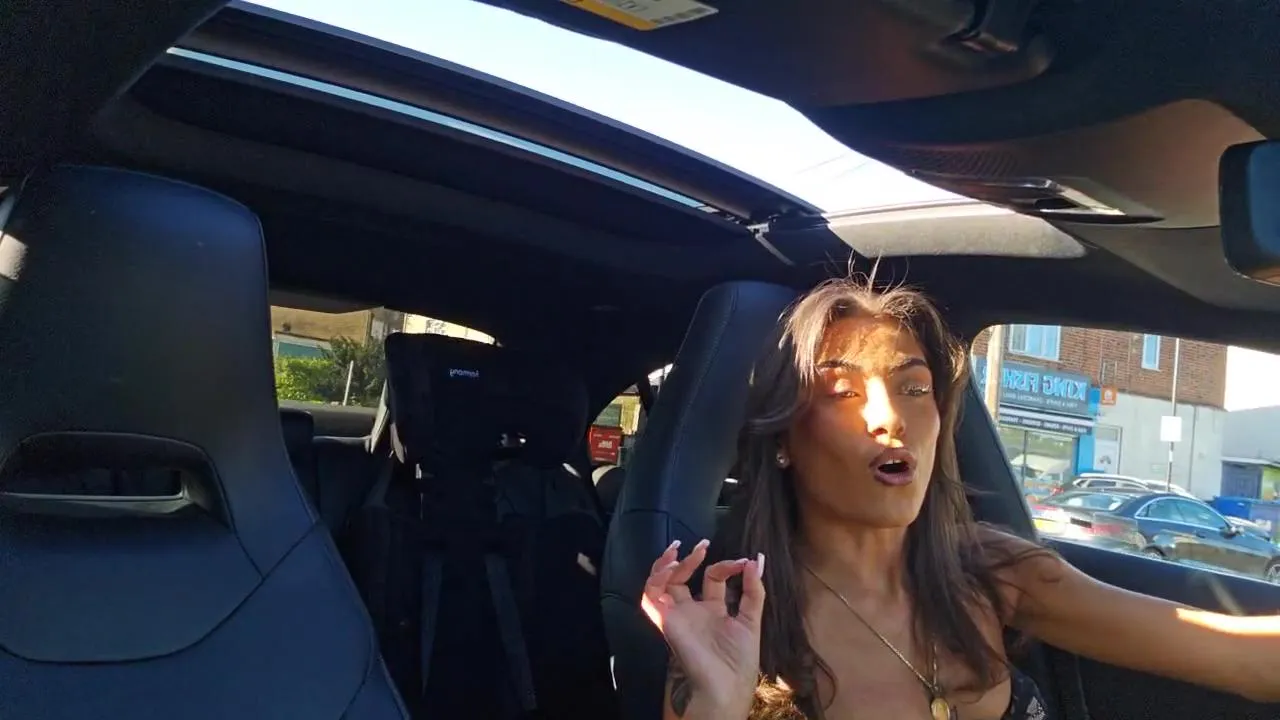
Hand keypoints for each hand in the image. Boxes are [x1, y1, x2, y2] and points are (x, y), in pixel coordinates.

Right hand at [641, 539, 765, 716]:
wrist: (726, 685)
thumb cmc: (739, 660)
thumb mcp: (752, 620)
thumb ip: (753, 591)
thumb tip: (757, 560)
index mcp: (713, 609)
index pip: (712, 577)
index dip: (725, 565)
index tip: (743, 563)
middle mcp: (692, 610)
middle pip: (682, 576)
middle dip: (691, 557)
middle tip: (703, 544)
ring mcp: (677, 615)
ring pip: (660, 582)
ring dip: (665, 564)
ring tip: (678, 551)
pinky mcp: (665, 620)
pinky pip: (650, 597)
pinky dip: (656, 580)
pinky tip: (670, 567)